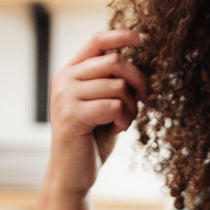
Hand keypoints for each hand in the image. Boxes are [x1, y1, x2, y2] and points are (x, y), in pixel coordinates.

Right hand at [46, 29, 147, 195]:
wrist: (73, 174)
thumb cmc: (92, 140)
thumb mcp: (103, 105)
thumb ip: (112, 83)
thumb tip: (139, 63)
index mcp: (70, 72)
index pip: (96, 41)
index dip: (121, 35)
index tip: (143, 39)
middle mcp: (64, 80)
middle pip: (114, 62)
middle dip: (138, 80)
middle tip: (145, 100)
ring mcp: (65, 97)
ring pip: (117, 86)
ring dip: (131, 106)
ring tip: (124, 122)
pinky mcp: (72, 116)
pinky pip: (114, 105)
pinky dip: (124, 119)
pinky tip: (116, 130)